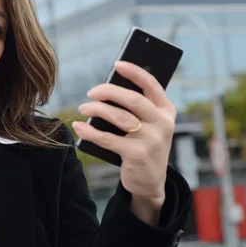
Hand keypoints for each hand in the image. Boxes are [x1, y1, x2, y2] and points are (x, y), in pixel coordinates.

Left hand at [72, 61, 176, 224]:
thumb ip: (135, 109)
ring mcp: (152, 140)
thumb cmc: (143, 145)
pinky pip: (109, 139)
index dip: (134, 72)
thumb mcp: (147, 126)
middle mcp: (163, 124)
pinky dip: (91, 131)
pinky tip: (79, 126)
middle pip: (133, 100)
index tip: (117, 64)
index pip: (152, 85)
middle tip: (91, 92)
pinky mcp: (137, 155)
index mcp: (166, 111)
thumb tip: (107, 90)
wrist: (150, 183)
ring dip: (97, 110)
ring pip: (120, 117)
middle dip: (109, 91)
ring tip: (84, 107)